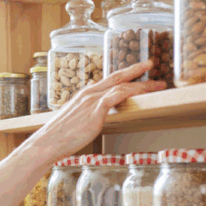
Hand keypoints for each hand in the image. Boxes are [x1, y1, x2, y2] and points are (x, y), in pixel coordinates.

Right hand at [31, 60, 166, 163]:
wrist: (48, 142)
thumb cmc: (59, 136)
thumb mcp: (75, 121)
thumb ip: (88, 116)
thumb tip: (95, 119)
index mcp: (85, 95)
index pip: (108, 80)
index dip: (124, 74)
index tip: (137, 71)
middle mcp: (89, 93)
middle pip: (117, 76)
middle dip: (136, 69)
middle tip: (151, 63)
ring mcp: (92, 100)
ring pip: (122, 85)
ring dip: (142, 84)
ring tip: (157, 84)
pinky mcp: (95, 110)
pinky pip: (117, 96)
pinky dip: (131, 92)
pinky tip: (142, 92)